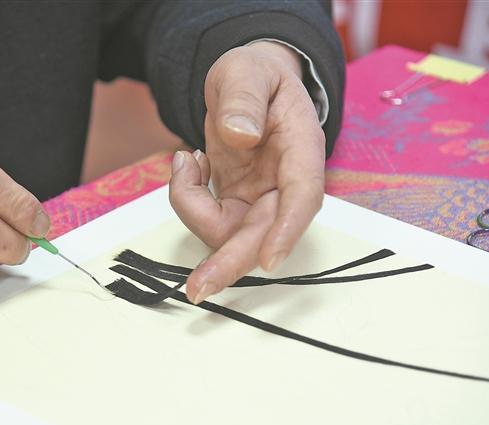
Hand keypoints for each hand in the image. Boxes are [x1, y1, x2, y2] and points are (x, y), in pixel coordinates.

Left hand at [169, 41, 325, 302]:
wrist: (248, 85)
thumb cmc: (256, 76)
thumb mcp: (247, 70)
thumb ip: (245, 98)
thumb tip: (240, 135)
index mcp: (300, 151)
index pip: (301, 197)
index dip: (287, 231)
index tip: (267, 260)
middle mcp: (283, 184)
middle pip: (263, 234)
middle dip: (229, 262)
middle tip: (197, 289)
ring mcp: (259, 199)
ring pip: (228, 233)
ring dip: (191, 206)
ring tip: (186, 159)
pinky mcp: (236, 205)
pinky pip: (207, 219)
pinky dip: (187, 198)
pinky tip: (190, 164)